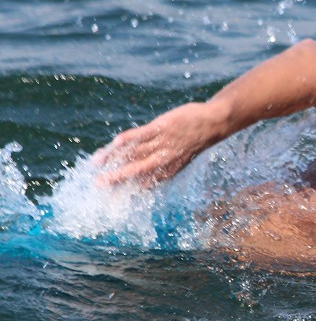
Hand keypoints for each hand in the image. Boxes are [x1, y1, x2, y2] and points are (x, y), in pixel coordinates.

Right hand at [93, 102, 220, 186]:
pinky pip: (141, 134)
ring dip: (114, 157)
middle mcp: (164, 160)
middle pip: (135, 171)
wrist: (213, 123)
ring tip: (97, 163)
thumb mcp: (179, 161)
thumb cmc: (193, 142)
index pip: (142, 184)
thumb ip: (160, 168)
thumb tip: (139, 176)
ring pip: (134, 152)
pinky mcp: (161, 127)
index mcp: (168, 172)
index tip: (109, 197)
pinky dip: (127, 139)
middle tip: (98, 185)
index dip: (125, 190)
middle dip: (116, 179)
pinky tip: (114, 143)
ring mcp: (162, 143)